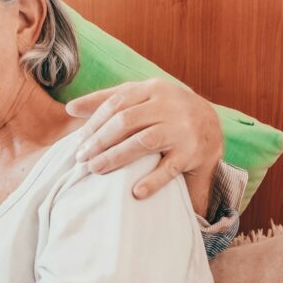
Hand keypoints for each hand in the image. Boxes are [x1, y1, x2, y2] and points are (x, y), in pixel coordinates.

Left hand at [66, 78, 220, 212]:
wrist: (211, 123)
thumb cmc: (163, 110)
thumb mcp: (139, 98)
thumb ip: (106, 100)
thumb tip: (70, 108)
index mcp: (153, 90)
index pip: (116, 104)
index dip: (94, 124)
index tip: (79, 143)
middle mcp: (169, 106)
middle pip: (126, 121)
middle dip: (100, 141)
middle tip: (81, 159)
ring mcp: (182, 129)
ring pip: (144, 141)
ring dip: (116, 157)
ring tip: (96, 170)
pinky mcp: (193, 152)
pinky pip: (170, 167)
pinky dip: (153, 180)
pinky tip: (135, 192)